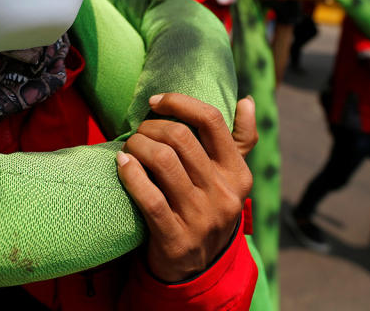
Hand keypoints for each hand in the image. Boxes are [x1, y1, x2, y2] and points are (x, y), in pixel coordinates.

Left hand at [116, 93, 255, 281]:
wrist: (198, 269)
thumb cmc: (208, 208)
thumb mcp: (231, 178)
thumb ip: (241, 140)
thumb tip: (248, 101)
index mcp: (238, 173)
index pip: (212, 121)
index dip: (179, 103)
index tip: (155, 101)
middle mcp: (223, 194)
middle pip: (181, 137)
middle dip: (151, 126)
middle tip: (139, 131)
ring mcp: (201, 218)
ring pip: (162, 162)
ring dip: (137, 146)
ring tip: (130, 147)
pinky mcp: (176, 238)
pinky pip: (149, 197)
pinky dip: (130, 174)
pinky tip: (121, 164)